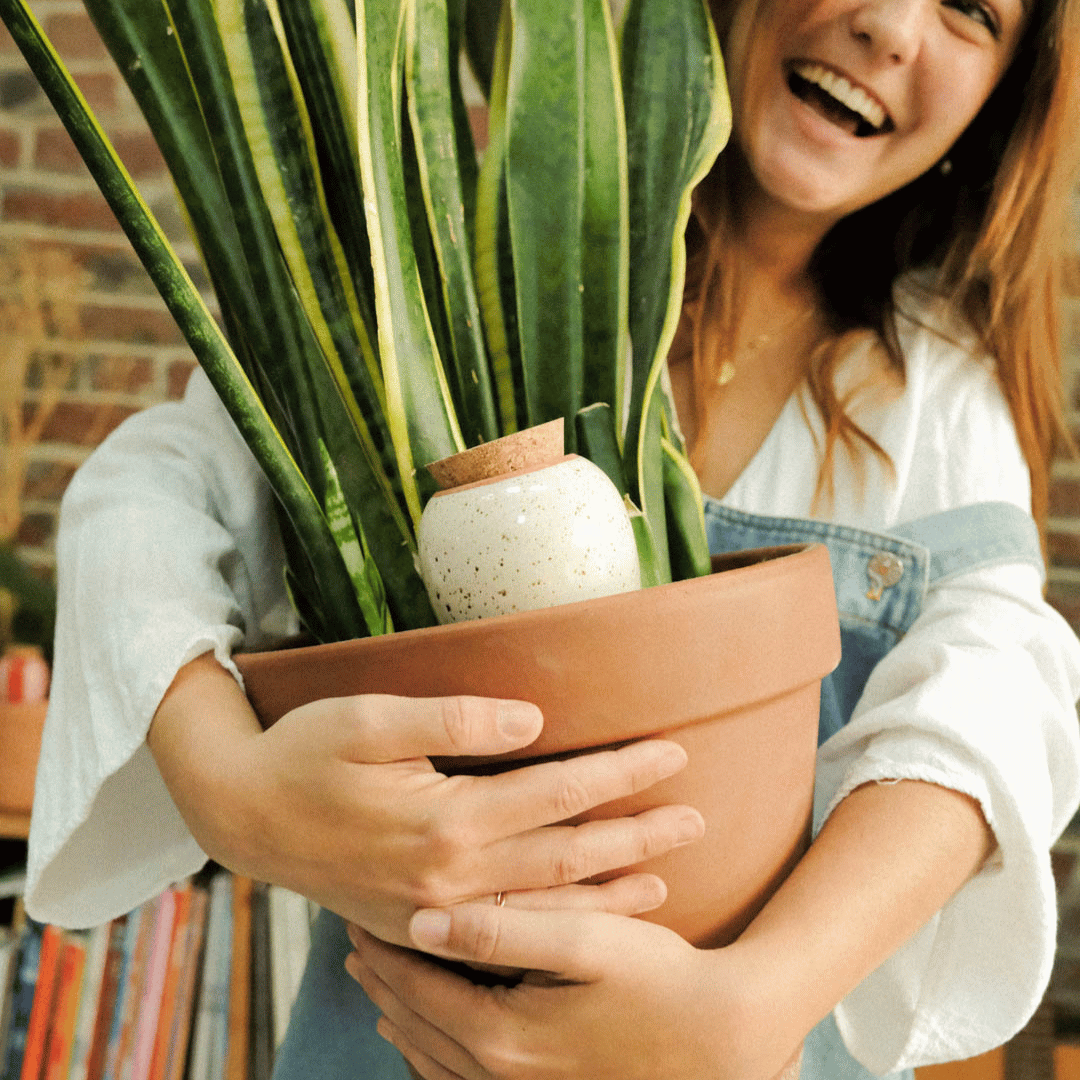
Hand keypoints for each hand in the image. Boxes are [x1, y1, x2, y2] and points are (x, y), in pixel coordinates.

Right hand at [149, 655, 704, 945]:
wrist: (244, 815)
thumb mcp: (369, 719)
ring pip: (545, 905)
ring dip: (610, 890)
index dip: (619, 773)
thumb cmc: (305, 753)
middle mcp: (450, 876)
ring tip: (669, 880)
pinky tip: (587, 919)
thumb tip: (533, 721)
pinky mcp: (422, 921)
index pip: (557, 793)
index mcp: (445, 820)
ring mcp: (437, 909)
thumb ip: (453, 719)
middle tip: (696, 817)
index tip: (671, 752)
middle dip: (636, 834)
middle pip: (565, 855)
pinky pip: (508, 930)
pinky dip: (557, 924)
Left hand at [345, 904, 802, 1079]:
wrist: (722, 1041)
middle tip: (356, 942)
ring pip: (432, 1058)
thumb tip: (423, 920)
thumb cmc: (658, 977)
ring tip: (380, 980)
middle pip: (416, 1023)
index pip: (418, 987)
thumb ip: (500, 931)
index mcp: (500, 1034)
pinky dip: (433, 1052)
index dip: (386, 948)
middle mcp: (500, 1076)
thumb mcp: (584, 940)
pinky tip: (430, 1034)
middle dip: (384, 980)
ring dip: (403, 1014)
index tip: (359, 917)